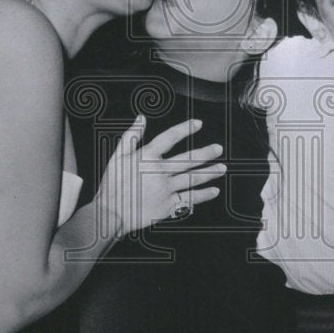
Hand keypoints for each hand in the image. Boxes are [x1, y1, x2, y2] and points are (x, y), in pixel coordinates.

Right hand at [95, 115, 224, 236]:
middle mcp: (159, 172)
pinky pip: (189, 198)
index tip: (198, 123)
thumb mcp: (117, 157)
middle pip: (188, 160)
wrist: (111, 214)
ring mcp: (165, 189)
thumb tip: (141, 118)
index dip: (184, 129)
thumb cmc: (112, 185)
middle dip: (205, 153)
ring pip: (192, 178)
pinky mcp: (168, 205)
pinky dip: (203, 195)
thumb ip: (131, 136)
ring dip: (209, 173)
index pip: (169, 138)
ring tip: (222, 168)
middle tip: (218, 149)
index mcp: (146, 157)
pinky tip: (214, 191)